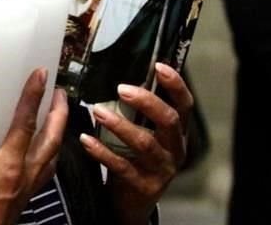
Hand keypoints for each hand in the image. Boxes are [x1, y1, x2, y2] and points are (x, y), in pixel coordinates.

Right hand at [0, 69, 68, 224]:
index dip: (34, 96)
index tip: (42, 74)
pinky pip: (45, 173)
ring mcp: (28, 188)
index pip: (27, 123)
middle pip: (53, 138)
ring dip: (58, 135)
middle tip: (59, 93)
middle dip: (59, 113)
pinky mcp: (24, 199)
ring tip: (56, 120)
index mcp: (10, 164)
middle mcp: (26, 174)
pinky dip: (48, 158)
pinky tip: (39, 155)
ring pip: (53, 156)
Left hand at [80, 64, 192, 224]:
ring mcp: (161, 169)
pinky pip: (121, 166)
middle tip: (122, 89)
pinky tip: (86, 139)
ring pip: (144, 143)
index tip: (159, 66)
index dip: (175, 85)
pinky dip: (101, 151)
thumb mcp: (148, 136)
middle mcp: (175, 150)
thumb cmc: (138, 160)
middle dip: (146, 101)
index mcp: (178, 133)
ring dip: (119, 125)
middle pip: (168, 120)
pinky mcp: (143, 186)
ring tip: (98, 111)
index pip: (184, 105)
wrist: (134, 204)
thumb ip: (142, 114)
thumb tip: (124, 79)